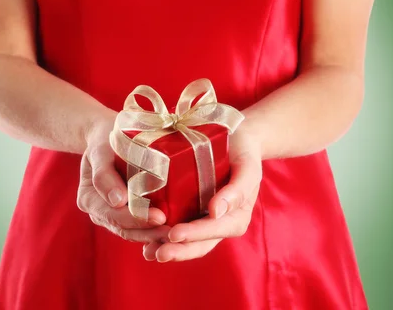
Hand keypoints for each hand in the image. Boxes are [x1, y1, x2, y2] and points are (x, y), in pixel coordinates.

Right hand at [77, 115, 170, 242]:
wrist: (106, 137)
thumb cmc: (105, 140)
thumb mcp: (101, 150)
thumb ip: (104, 174)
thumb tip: (118, 201)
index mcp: (89, 198)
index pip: (113, 214)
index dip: (136, 218)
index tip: (159, 217)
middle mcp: (99, 212)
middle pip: (124, 228)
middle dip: (149, 232)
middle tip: (173, 230)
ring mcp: (112, 216)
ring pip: (132, 232)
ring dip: (154, 235)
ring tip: (177, 233)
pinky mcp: (126, 214)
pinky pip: (139, 227)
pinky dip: (154, 231)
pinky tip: (173, 231)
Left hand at [142, 126, 262, 260]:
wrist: (237, 140)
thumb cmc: (243, 152)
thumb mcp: (247, 167)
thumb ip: (238, 190)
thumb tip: (216, 212)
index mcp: (236, 217)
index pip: (214, 230)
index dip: (194, 235)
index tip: (174, 235)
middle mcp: (220, 224)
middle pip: (199, 244)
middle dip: (178, 251)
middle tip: (157, 253)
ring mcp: (204, 221)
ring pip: (187, 242)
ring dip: (168, 249)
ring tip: (147, 252)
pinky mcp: (191, 213)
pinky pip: (177, 228)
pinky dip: (162, 237)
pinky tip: (145, 241)